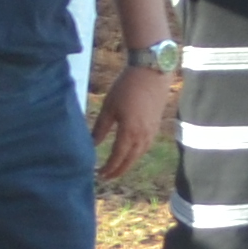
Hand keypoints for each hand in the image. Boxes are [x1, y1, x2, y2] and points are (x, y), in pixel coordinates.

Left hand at [91, 60, 173, 181]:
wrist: (152, 72)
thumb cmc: (127, 87)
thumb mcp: (109, 107)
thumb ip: (100, 128)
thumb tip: (91, 145)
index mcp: (130, 132)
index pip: (118, 157)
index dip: (108, 168)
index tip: (99, 174)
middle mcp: (143, 136)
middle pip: (130, 160)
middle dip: (118, 170)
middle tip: (106, 176)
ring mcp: (152, 131)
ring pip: (139, 154)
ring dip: (128, 163)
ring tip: (117, 167)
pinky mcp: (156, 126)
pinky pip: (146, 146)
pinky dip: (136, 154)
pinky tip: (130, 152)